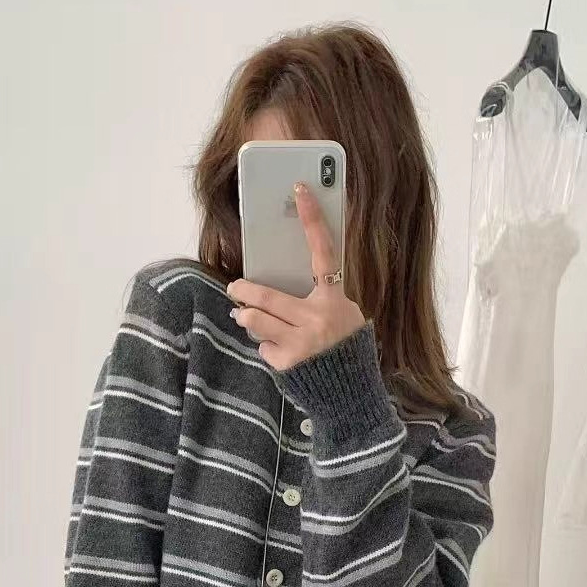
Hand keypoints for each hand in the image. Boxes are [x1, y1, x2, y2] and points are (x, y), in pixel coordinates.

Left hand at [227, 183, 363, 370]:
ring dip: (245, 317)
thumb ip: (322, 299)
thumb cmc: (347, 351)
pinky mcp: (287, 364)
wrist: (351, 396)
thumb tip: (285, 286)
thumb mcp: (346, 318)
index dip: (312, 220)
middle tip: (235, 288)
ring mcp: (300, 343)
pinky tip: (279, 352)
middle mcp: (317, 319)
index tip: (301, 191)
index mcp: (334, 301)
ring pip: (254, 321)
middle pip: (267, 296)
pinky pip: (263, 347)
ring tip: (244, 317)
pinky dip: (266, 348)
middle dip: (243, 290)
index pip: (323, 253)